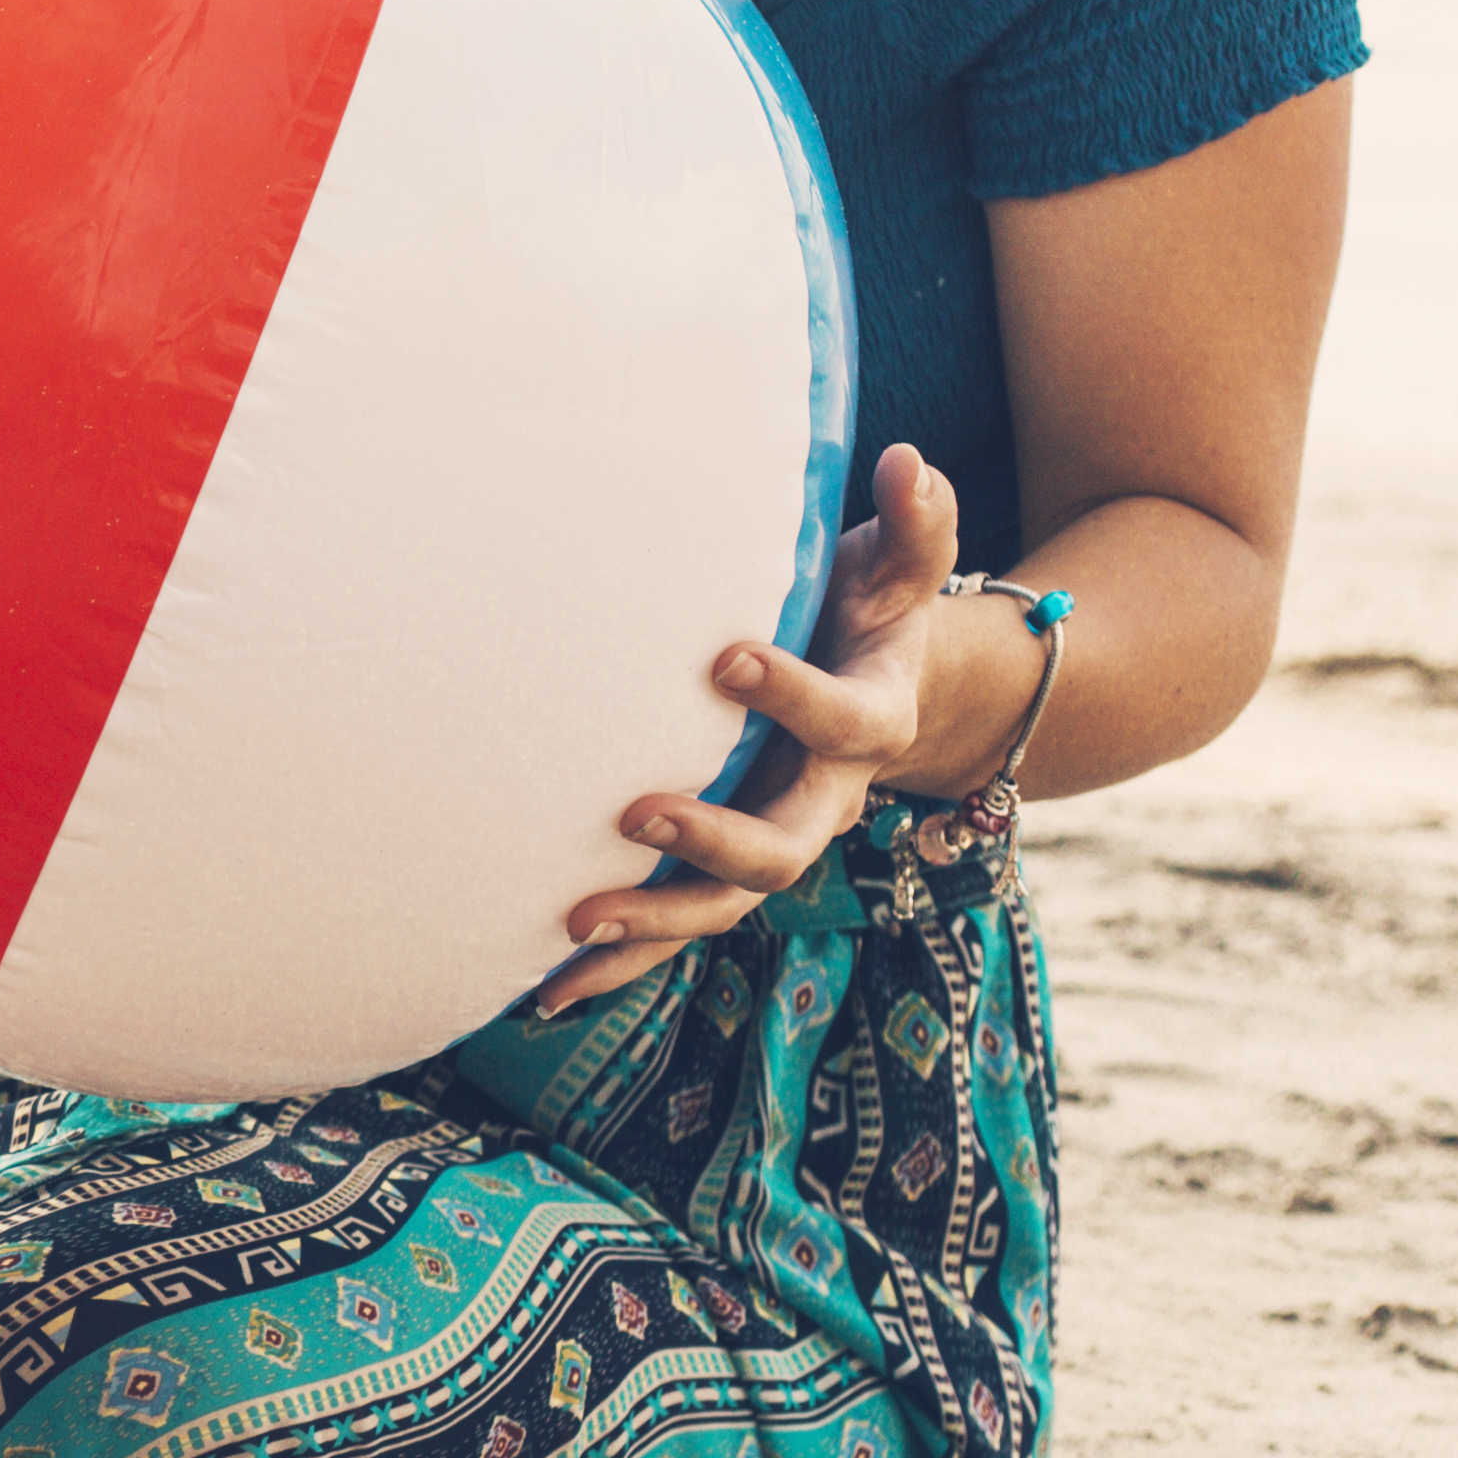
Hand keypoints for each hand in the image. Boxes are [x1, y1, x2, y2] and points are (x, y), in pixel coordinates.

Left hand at [534, 442, 961, 1016]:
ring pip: (723, 907)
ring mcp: (772, 843)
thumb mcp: (900, 569)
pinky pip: (674, 935)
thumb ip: (918, 526)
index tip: (724, 655)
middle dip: (710, 839)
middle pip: (783, 845)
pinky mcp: (724, 873)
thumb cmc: (873, 615)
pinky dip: (615, 969)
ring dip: (651, 925)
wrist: (890, 694)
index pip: (841, 716)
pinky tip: (540, 995)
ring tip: (573, 925)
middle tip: (633, 810)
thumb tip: (912, 462)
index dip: (791, 692)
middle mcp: (824, 798)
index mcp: (869, 722)